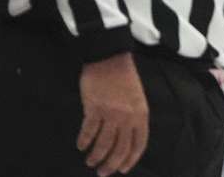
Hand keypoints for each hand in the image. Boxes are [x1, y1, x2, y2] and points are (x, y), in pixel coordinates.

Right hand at [78, 52, 148, 175]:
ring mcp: (111, 113)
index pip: (138, 144)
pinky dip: (84, 141)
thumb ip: (134, 119)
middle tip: (102, 173)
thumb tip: (126, 139)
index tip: (123, 169)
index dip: (130, 159)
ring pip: (103, 143)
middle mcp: (128, 117)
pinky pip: (89, 131)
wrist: (110, 59)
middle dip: (111, 164)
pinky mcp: (94, 108)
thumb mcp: (137, 99)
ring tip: (90, 162)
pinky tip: (81, 146)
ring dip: (96, 156)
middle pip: (120, 148)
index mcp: (141, 115)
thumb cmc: (125, 79)